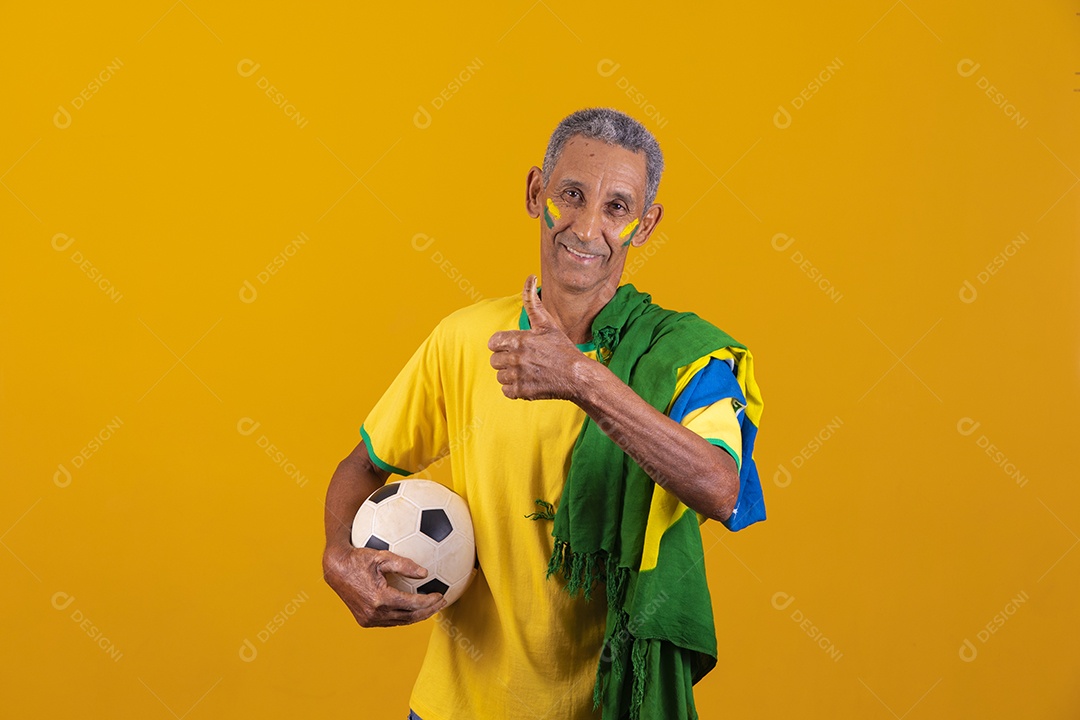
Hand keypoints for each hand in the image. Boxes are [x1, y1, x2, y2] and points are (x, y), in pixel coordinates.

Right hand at [323, 544, 445, 627]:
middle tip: (442, 602)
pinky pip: (390, 621)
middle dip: (428, 611)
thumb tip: (425, 573)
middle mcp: (374, 613)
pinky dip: (404, 616)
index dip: (429, 601)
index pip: (412, 604)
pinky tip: (413, 608)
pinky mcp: (365, 621)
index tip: (441, 595)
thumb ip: (404, 564)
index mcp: (380, 598)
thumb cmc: (359, 558)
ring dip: (417, 615)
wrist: (335, 569)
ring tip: (431, 606)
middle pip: (409, 617)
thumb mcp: (382, 556)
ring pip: (400, 621)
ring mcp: (368, 619)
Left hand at [488, 275, 584, 400]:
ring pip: (500, 376)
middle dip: (506, 360)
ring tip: (528, 371)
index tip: (515, 347)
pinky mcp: (522, 391)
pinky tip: (529, 382)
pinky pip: (506, 391)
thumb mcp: (547, 323)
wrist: (578, 376)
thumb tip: (529, 275)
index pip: (493, 342)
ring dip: (510, 375)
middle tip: (524, 360)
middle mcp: (516, 357)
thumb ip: (532, 301)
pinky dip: (515, 389)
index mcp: (519, 339)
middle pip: (494, 360)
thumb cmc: (562, 348)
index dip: (502, 345)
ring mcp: (518, 375)